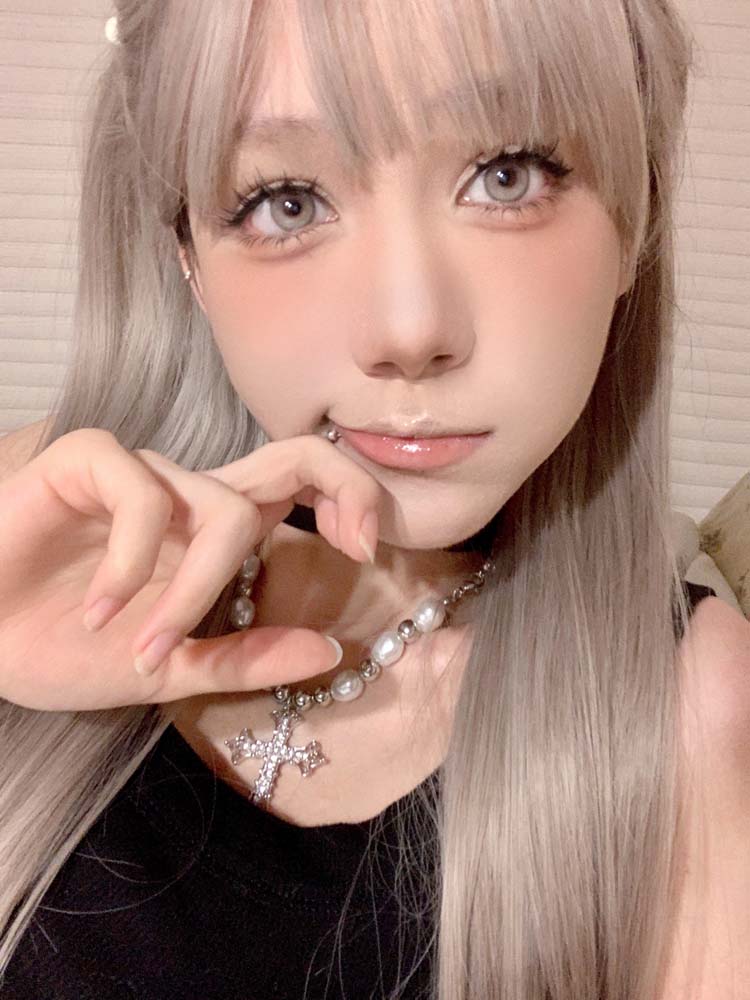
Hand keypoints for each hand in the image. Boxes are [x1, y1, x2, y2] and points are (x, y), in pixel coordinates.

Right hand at [0, 428, 380, 710]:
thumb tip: (332, 651)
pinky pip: (145, 497)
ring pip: (219, 506)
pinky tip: (97, 609)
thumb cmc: (62, 648)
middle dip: (344, 487)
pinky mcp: (87, 463)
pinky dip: (131, 565)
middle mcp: (190, 495)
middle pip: (293, 456)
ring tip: (139, 647)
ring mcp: (142, 475)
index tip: (366, 550)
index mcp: (215, 532)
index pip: (304, 484)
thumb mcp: (170, 668)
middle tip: (357, 547)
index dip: (354, 497)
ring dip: (191, 591)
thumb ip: (245, 659)